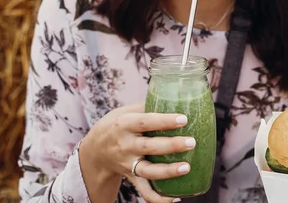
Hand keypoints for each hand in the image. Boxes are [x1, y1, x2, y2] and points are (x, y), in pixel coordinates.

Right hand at [79, 103, 194, 201]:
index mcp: (124, 124)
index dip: (164, 121)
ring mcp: (127, 164)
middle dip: (171, 145)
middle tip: (192, 142)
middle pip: (149, 147)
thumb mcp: (127, 110)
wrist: (94, 149)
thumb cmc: (117, 124)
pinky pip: (144, 191)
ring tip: (186, 168)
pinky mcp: (131, 177)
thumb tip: (178, 95)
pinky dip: (158, 198)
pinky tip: (176, 197)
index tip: (183, 119)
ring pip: (147, 171)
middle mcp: (125, 145)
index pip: (145, 122)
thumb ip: (149, 105)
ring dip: (167, 172)